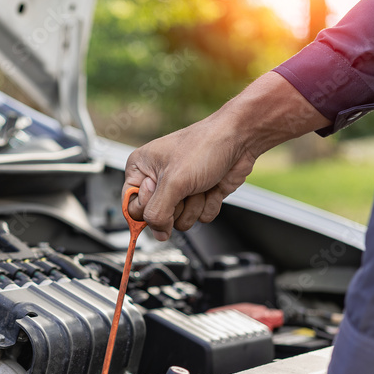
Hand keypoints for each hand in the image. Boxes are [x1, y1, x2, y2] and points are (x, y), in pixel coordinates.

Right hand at [123, 72, 330, 239]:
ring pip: (180, 220)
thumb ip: (158, 212)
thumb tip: (157, 234)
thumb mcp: (174, 182)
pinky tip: (212, 186)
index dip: (148, 210)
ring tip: (200, 184)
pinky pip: (199, 217)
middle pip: (158, 217)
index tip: (163, 200)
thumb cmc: (205, 145)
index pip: (132, 207)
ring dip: (194, 205)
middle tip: (185, 187)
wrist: (240, 138)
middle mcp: (158, 179)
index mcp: (141, 169)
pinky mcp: (199, 196)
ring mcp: (180, 189)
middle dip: (177, 206)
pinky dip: (209, 204)